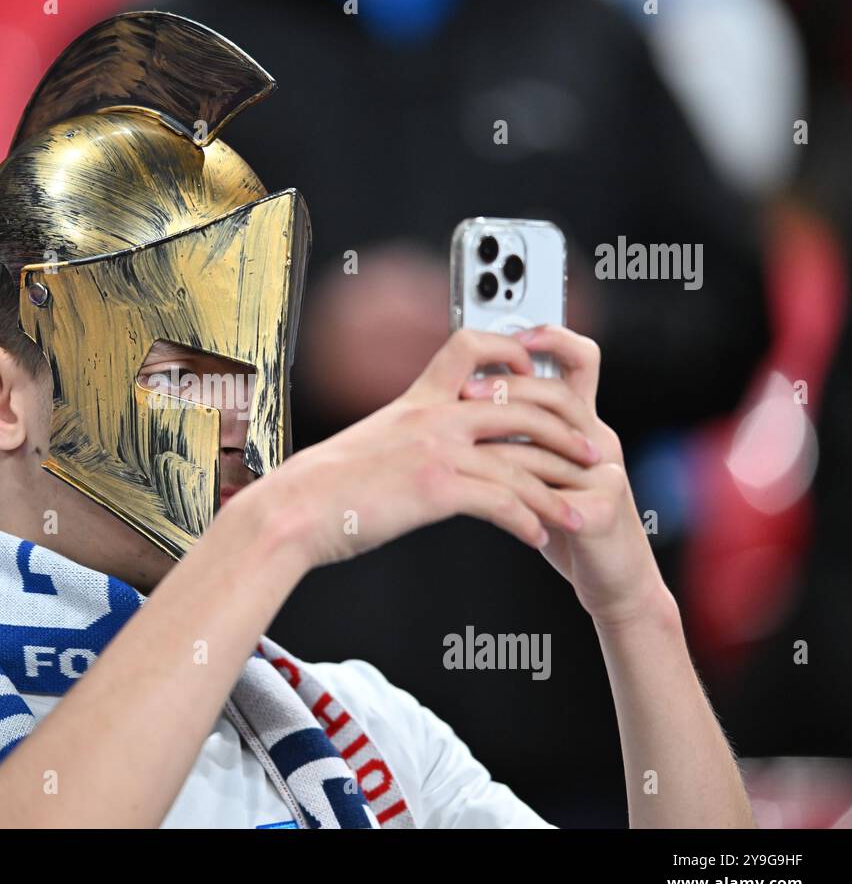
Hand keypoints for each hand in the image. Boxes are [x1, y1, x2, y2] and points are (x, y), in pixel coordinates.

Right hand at [258, 328, 599, 568]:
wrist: (294, 510)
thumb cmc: (323, 486)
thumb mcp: (368, 442)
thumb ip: (403, 434)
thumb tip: (416, 447)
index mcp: (416, 399)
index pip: (470, 345)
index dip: (512, 350)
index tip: (536, 371)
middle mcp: (432, 416)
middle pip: (521, 403)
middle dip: (566, 427)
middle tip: (589, 450)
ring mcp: (436, 451)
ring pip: (520, 459)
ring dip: (557, 489)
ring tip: (578, 511)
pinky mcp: (436, 489)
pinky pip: (501, 502)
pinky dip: (527, 521)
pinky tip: (538, 537)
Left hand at [458, 325, 666, 624]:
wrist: (612, 580)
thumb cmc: (567, 521)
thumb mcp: (542, 471)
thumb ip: (517, 437)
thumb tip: (462, 399)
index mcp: (583, 423)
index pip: (579, 361)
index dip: (552, 338)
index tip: (512, 334)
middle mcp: (598, 440)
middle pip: (558, 394)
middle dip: (510, 387)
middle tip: (466, 392)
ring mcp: (605, 474)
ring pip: (547, 445)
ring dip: (501, 442)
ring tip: (464, 445)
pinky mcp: (602, 511)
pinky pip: (551, 492)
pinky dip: (514, 493)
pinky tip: (486, 496)